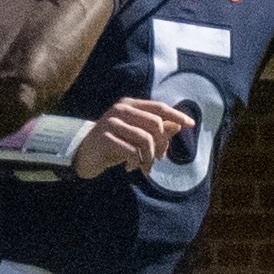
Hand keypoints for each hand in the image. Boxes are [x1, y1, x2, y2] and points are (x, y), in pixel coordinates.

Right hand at [74, 96, 191, 178]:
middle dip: (162, 144)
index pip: (159, 107)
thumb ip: (155, 130)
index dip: (177, 115)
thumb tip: (178, 126)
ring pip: (146, 139)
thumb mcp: (135, 136)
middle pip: (156, 124)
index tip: (191, 124)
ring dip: (149, 158)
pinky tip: (131, 168)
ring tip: (144, 167)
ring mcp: (111, 123)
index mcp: (129, 105)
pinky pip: (132, 151)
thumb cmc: (112, 144)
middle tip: (158, 158)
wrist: (81, 154)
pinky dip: (136, 162)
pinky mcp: (105, 138)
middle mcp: (120, 110)